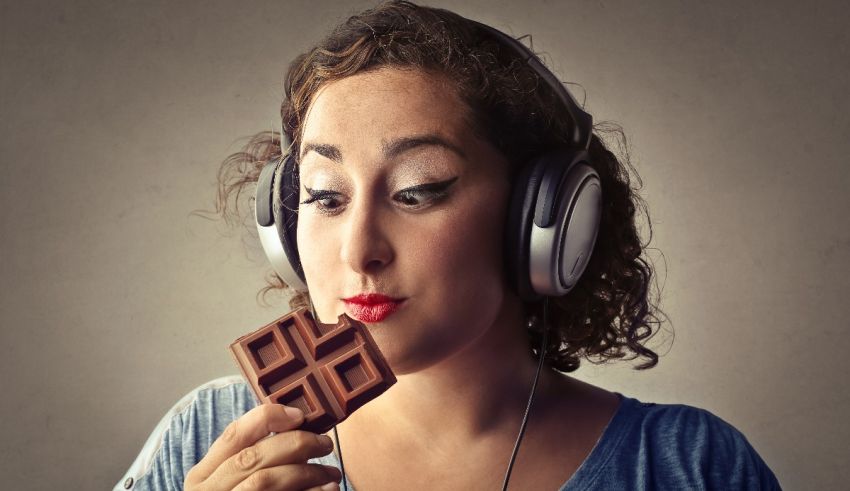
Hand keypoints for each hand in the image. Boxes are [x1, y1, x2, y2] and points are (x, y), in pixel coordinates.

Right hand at [184, 404, 341, 489]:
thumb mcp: (228, 482)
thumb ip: (252, 458)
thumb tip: (297, 429)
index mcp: (202, 476)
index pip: (233, 434)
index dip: (268, 418)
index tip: (299, 415)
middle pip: (253, 457)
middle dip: (296, 444)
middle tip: (324, 444)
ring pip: (266, 480)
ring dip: (307, 473)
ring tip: (332, 473)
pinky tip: (327, 490)